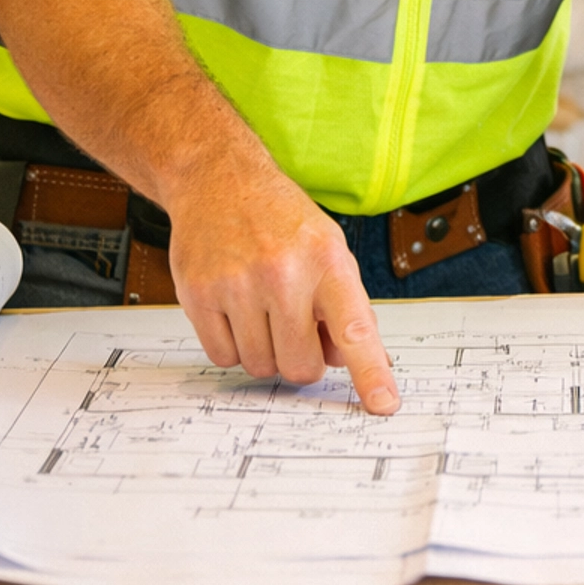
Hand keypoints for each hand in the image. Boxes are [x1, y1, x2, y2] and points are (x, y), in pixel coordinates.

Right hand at [167, 151, 399, 415]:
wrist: (219, 180)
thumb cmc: (279, 219)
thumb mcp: (329, 250)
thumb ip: (345, 306)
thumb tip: (352, 362)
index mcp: (327, 261)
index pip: (355, 328)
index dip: (371, 372)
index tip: (384, 404)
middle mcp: (283, 273)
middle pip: (300, 366)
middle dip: (300, 358)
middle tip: (294, 326)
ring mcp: (238, 285)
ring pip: (260, 367)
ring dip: (264, 351)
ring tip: (261, 308)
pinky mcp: (199, 295)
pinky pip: (222, 358)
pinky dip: (232, 345)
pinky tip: (234, 309)